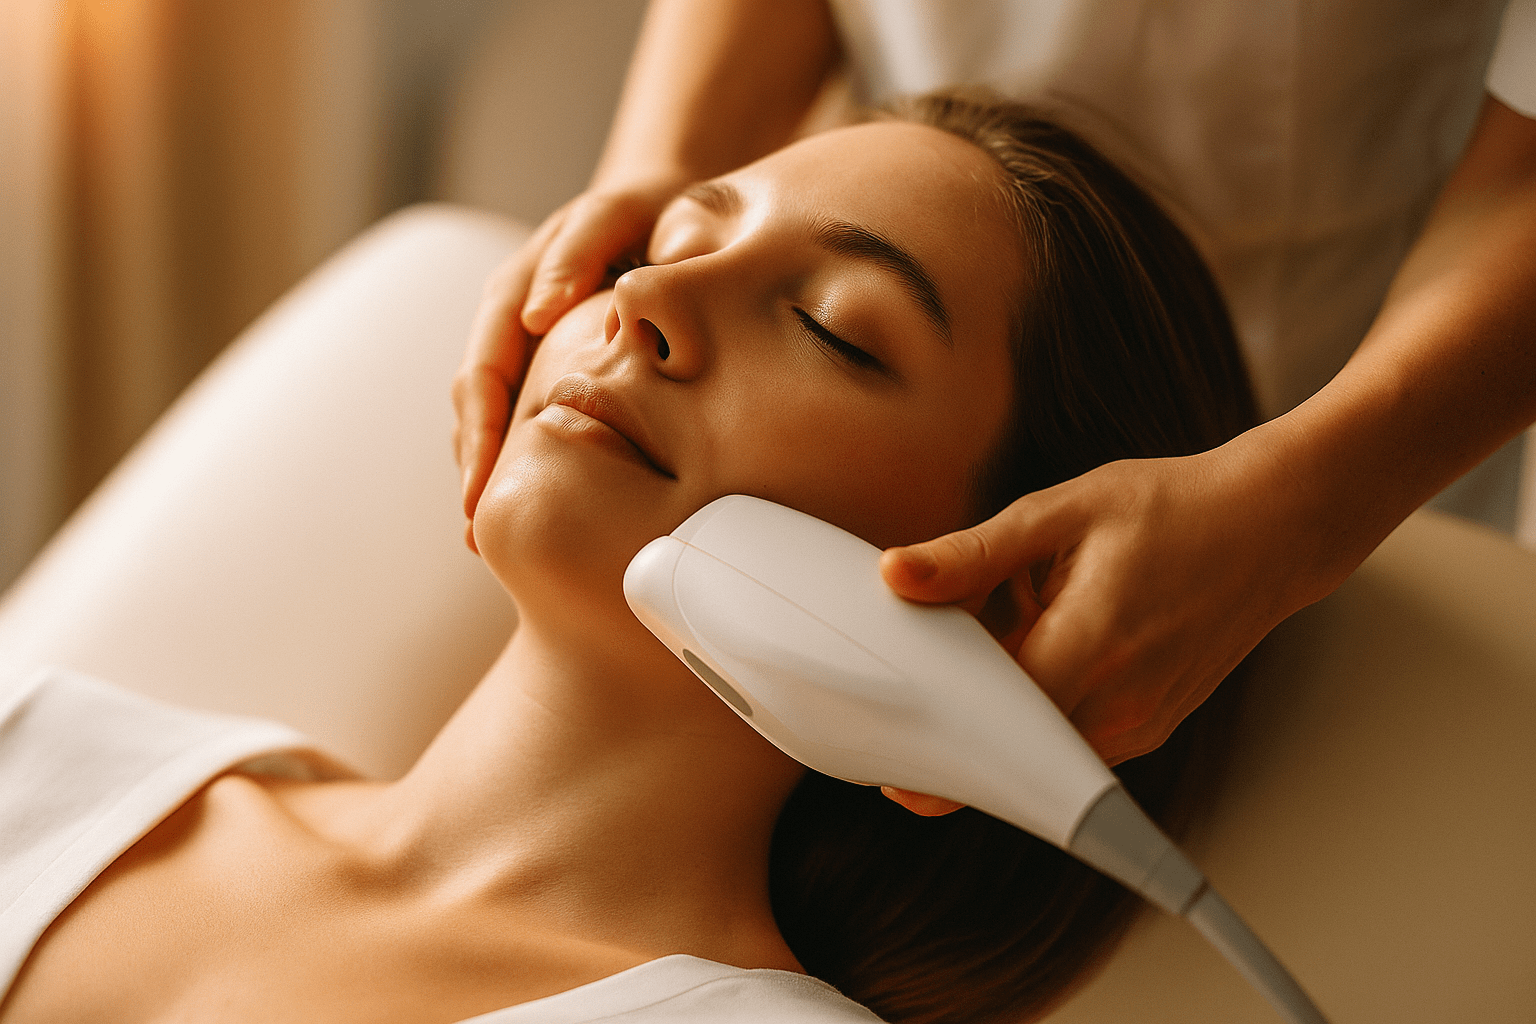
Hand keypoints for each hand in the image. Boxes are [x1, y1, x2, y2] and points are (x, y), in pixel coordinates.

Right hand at [452, 178, 690, 550]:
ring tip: (487, 538)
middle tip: (477, 535)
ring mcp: (526, 348)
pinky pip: (521, 417)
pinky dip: (518, 458)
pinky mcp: (548, 367)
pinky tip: (528, 506)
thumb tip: (538, 314)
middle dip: (475, 468)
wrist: (661, 205)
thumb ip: (577, 253)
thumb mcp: (614, 215)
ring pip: (491, 417)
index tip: (479, 490)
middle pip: (476, 405)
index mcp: (515, 292)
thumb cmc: (642, 212)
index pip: (484, 373)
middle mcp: (510, 325)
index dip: (481, 434)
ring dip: (488, 471)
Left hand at [879, 446, 1324, 769]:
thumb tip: (896, 575)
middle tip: (920, 675)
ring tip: (1013, 621)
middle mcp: (1120, 703)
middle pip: (1007, 743)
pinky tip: (1044, 637)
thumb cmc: (1172, 508)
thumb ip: (975, 554)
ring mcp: (1140, 726)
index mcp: (1091, 643)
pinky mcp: (1148, 730)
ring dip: (1002, 706)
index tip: (890, 752)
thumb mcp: (1062, 512)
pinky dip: (1039, 703)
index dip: (934, 739)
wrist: (1273, 528)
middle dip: (958, 716)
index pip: (992, 723)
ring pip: (1037, 744)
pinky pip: (1068, 737)